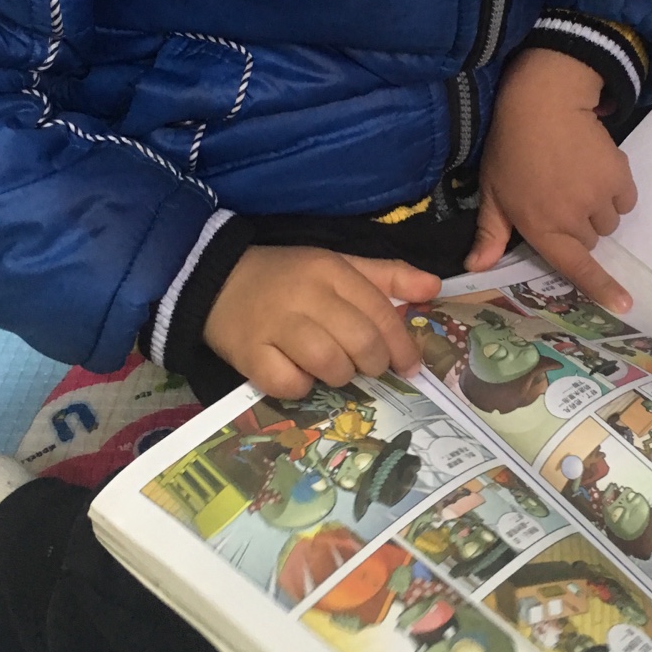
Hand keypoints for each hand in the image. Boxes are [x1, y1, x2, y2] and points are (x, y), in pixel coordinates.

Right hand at [204, 246, 440, 397]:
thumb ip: (386, 276)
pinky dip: (301, 387)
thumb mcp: (336, 264)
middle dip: (374, 363)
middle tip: (370, 368)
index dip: (402, 344)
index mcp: (329, 269)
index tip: (411, 364)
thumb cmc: (287, 276)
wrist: (216, 279)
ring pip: (329, 364)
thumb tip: (434, 287)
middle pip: (359, 342)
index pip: (379, 311)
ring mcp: (274, 325)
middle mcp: (304, 295)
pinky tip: (299, 375)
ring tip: (334, 369)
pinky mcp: (248, 354)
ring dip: (340, 376)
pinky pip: (289, 384)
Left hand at [465, 48, 637, 310]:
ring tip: (576, 179)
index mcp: (541, 226)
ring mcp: (598, 196)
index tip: (624, 306)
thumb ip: (490, 232)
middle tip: (559, 195)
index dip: (601, 288)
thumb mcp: (492, 190)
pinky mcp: (619, 175)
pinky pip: (626, 199)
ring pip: (609, 221)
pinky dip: (615, 191)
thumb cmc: (510, 148)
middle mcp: (573, 218)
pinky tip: (595, 169)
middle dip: (578, 226)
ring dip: (597, 208)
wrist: (543, 102)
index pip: (575, 266)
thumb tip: (477, 267)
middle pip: (590, 241)